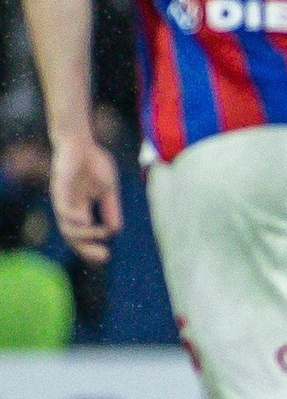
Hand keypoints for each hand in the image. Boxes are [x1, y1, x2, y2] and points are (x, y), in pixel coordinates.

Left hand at [50, 136, 120, 263]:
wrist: (80, 142)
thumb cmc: (93, 163)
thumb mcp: (108, 190)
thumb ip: (110, 208)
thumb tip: (115, 231)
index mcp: (81, 209)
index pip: (83, 235)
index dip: (92, 247)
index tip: (107, 256)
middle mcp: (70, 208)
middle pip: (74, 237)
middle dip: (87, 249)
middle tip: (104, 256)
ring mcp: (63, 199)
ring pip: (67, 226)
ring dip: (83, 235)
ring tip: (100, 234)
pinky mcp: (59, 188)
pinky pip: (62, 208)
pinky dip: (73, 218)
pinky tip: (85, 221)